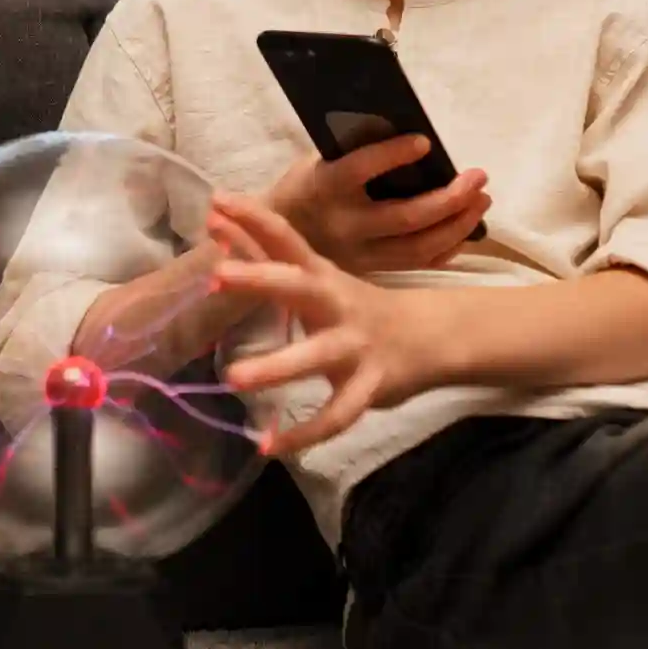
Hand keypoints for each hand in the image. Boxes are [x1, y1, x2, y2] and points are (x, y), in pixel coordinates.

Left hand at [206, 191, 445, 456]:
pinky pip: (335, 414)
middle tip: (217, 274)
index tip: (216, 202)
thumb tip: (215, 220)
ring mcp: (354, 345)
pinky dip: (303, 434)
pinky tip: (268, 446)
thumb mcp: (315, 276)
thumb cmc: (355, 304)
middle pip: (297, 286)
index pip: (285, 239)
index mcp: (320, 275)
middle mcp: (336, 304)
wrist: (432, 336)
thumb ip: (265, 253)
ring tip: (233, 378)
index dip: (253, 219)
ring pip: (315, 356)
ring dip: (276, 366)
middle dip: (259, 279)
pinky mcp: (368, 386)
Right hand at [263, 136, 490, 275]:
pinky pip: (417, 264)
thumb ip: (356, 150)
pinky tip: (465, 229)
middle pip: (406, 218)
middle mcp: (345, 224)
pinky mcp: (370, 271)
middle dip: (450, 199)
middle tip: (478, 177)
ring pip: (418, 247)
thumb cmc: (305, 188)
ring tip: (481, 201)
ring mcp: (359, 254)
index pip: (361, 169)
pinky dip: (447, 247)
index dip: (393, 155)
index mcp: (326, 187)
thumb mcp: (320, 161)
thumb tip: (407, 132)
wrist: (276, 242)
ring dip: (458, 225)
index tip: (425, 142)